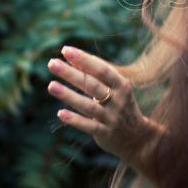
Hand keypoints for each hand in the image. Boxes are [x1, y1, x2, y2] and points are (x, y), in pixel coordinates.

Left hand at [46, 45, 153, 161]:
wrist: (137, 137)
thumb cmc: (120, 106)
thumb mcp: (113, 88)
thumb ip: (94, 74)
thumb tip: (70, 59)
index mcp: (121, 85)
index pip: (101, 69)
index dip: (84, 59)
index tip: (66, 50)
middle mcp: (118, 100)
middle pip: (92, 85)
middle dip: (72, 73)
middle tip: (52, 63)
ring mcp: (112, 117)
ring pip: (88, 106)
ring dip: (69, 95)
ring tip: (51, 86)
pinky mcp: (105, 133)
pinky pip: (88, 126)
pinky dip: (75, 120)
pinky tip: (60, 113)